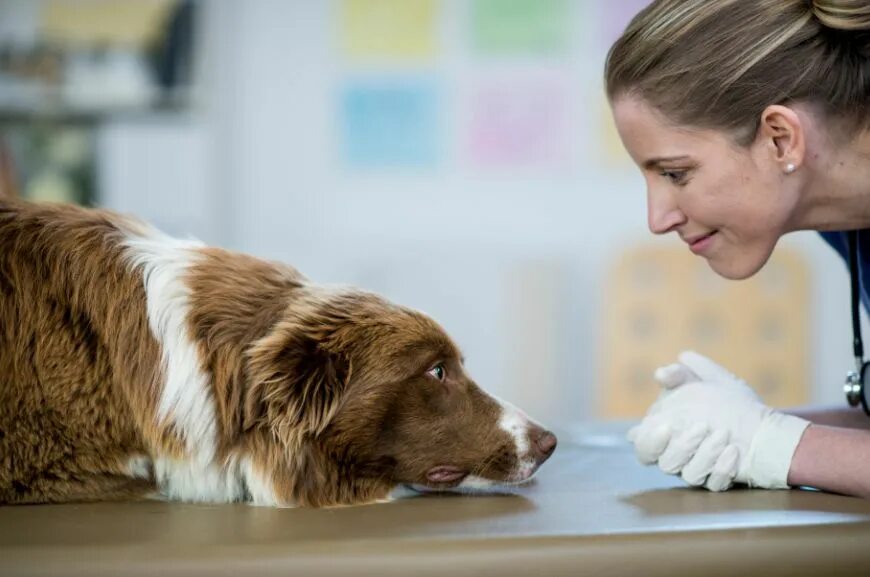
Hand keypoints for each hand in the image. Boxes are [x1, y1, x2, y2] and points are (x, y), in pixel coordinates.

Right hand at [627, 351, 809, 490]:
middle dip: (680, 446)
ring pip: (688, 474)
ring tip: (724, 434)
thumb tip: (660, 374)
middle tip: (701, 428)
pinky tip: (734, 452)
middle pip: (663, 462)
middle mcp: (677, 455)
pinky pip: (713, 484)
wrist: (767, 425)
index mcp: (666, 431)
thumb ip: (682, 374)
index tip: (665, 426)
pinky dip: (722, 468)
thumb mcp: (709, 380)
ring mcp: (697, 470)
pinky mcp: (717, 481)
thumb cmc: (731, 402)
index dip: (649, 440)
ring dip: (705, 454)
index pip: (643, 443)